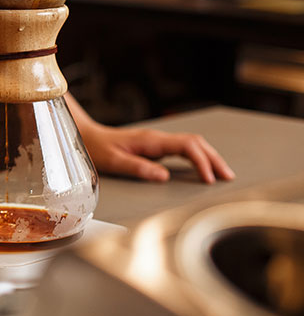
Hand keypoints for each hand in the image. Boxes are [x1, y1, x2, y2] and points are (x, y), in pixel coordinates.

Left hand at [79, 123, 235, 183]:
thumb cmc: (97, 149)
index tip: (208, 179)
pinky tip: (204, 169)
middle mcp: (157, 138)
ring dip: (209, 157)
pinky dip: (198, 157)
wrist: (86, 136)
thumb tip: (163, 177)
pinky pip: (184, 149)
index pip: (186, 146)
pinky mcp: (156, 146)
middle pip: (195, 142)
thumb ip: (137, 168)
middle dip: (214, 159)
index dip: (201, 162)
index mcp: (150, 141)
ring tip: (223, 175)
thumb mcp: (113, 161)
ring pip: (192, 144)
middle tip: (228, 177)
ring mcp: (158, 141)